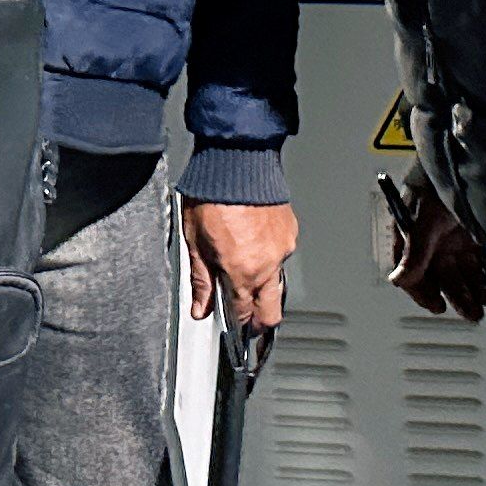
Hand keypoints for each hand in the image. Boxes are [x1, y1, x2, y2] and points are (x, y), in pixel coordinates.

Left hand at [183, 198, 296, 330]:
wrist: (237, 162)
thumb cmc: (212, 195)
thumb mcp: (195, 242)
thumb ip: (201, 280)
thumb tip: (200, 307)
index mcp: (242, 270)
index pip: (245, 312)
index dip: (239, 322)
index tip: (234, 322)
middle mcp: (267, 264)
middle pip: (272, 310)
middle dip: (262, 320)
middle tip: (251, 320)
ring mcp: (283, 248)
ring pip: (278, 282)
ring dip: (265, 286)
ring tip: (246, 274)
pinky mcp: (290, 232)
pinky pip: (283, 256)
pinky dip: (270, 258)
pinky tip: (256, 247)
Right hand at [373, 170, 485, 322]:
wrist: (465, 157)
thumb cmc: (437, 182)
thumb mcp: (425, 219)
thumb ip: (414, 252)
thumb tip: (397, 280)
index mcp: (412, 235)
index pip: (410, 270)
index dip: (421, 291)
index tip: (437, 307)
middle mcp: (431, 239)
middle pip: (441, 275)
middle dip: (456, 296)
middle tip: (471, 313)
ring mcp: (452, 236)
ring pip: (462, 271)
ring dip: (473, 289)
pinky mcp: (472, 234)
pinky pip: (478, 261)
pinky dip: (485, 275)